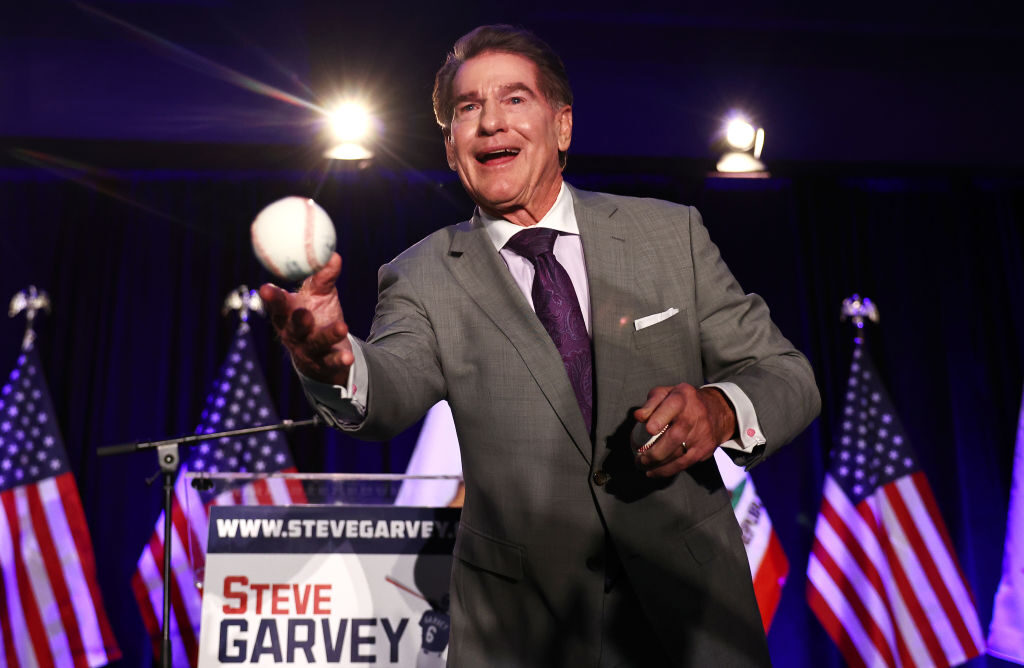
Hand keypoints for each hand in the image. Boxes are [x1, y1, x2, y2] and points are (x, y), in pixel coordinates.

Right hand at [258, 253, 353, 385]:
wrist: (323, 352)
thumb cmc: (317, 315)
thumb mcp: (320, 295)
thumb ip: (324, 277)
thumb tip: (334, 255)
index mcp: (286, 314)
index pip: (277, 304)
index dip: (271, 298)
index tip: (266, 288)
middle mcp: (293, 333)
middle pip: (292, 327)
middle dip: (297, 320)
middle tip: (304, 313)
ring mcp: (307, 350)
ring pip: (316, 343)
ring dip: (327, 335)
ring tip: (342, 327)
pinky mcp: (323, 364)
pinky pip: (331, 362)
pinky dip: (339, 359)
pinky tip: (348, 357)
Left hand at [632, 383, 736, 476]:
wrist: (717, 410)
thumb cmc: (684, 402)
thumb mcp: (666, 393)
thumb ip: (651, 403)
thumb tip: (638, 417)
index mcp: (683, 397)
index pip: (672, 407)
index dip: (659, 419)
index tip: (648, 429)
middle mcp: (695, 415)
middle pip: (675, 436)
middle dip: (654, 452)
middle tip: (639, 459)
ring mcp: (702, 434)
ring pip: (679, 454)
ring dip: (657, 464)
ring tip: (642, 466)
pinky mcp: (706, 449)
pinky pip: (685, 464)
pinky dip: (667, 470)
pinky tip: (654, 472)